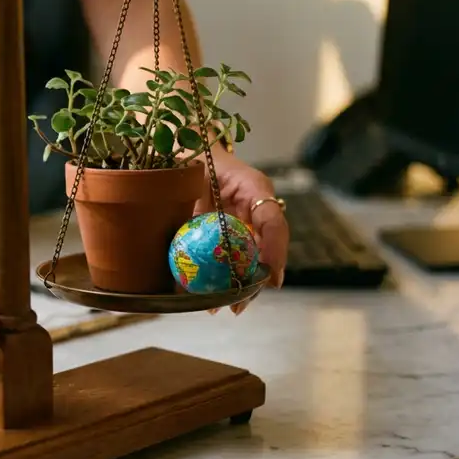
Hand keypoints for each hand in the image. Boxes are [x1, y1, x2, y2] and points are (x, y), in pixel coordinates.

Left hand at [194, 151, 288, 312]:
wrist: (185, 150)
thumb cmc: (192, 155)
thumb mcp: (192, 172)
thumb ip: (192, 199)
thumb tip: (183, 235)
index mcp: (254, 188)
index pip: (273, 222)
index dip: (275, 251)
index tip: (270, 278)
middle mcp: (254, 208)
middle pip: (265, 250)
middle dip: (255, 282)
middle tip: (238, 305)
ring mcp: (243, 222)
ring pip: (249, 260)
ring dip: (237, 286)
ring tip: (221, 308)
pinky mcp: (227, 233)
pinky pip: (228, 259)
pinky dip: (217, 278)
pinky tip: (203, 297)